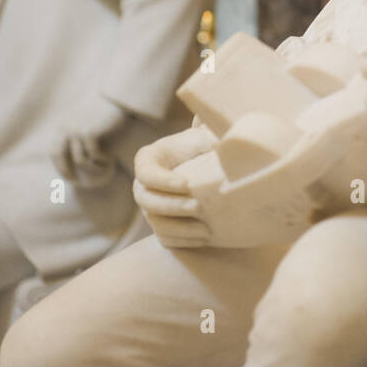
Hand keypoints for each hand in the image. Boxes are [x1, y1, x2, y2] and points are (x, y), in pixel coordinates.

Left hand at [52, 94, 131, 187]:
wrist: (116, 97)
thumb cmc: (103, 110)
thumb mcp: (83, 121)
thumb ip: (75, 134)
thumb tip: (74, 159)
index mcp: (61, 126)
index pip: (54, 152)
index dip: (60, 167)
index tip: (69, 177)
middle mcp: (65, 128)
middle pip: (60, 158)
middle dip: (67, 172)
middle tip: (78, 182)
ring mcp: (76, 130)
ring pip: (80, 160)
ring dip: (92, 168)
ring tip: (103, 168)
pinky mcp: (89, 133)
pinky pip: (93, 155)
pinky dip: (101, 160)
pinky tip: (109, 159)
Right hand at [133, 125, 217, 247]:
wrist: (222, 167)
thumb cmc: (215, 144)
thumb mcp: (211, 134)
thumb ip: (209, 128)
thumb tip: (211, 125)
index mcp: (153, 157)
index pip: (145, 170)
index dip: (161, 180)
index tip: (187, 184)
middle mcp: (147, 184)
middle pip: (145, 200)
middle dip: (171, 206)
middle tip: (199, 208)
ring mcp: (153, 206)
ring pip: (155, 223)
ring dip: (179, 228)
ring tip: (206, 230)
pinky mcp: (165, 224)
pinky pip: (166, 239)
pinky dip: (183, 241)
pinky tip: (205, 238)